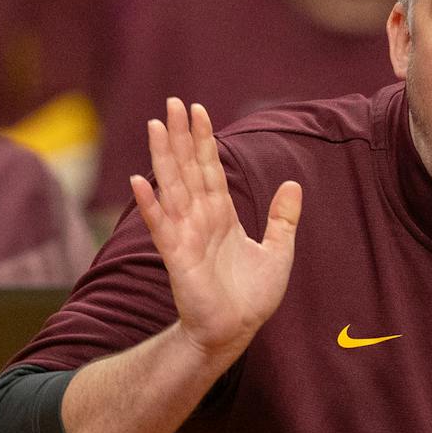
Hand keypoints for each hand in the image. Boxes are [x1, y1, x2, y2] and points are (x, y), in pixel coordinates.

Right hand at [129, 98, 301, 364]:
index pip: (210, 169)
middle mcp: (200, 219)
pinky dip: (150, 205)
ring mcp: (186, 235)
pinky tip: (138, 182)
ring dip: (163, 158)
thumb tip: (293, 184)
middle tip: (173, 101)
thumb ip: (283, 218)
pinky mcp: (177, 257)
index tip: (198, 109)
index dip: (205, 140)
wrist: (236, 330)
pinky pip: (161, 226)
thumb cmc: (252, 296)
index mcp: (222, 215)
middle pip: (188, 169)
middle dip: (182, 136)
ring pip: (173, 188)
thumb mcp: (278, 252)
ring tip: (156, 126)